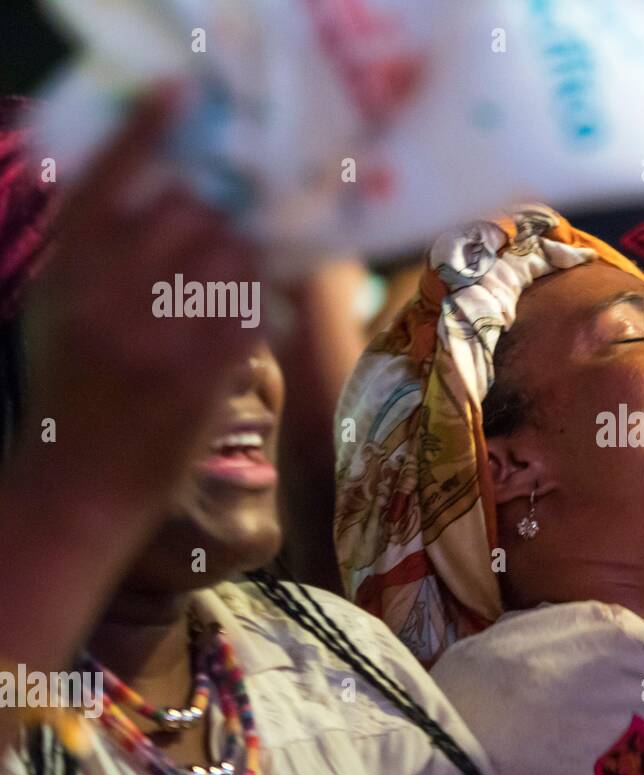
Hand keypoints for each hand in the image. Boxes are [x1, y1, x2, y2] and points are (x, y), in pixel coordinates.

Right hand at [20, 85, 263, 513]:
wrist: (81, 485)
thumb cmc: (71, 391)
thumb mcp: (57, 310)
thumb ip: (93, 252)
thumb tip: (152, 191)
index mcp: (68, 270)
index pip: (108, 179)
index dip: (148, 130)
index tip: (182, 93)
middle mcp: (111, 294)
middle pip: (192, 211)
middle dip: (220, 211)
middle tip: (235, 216)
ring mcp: (161, 334)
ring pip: (233, 256)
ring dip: (246, 257)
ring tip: (238, 272)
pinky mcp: (206, 373)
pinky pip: (253, 310)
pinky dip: (259, 304)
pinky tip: (251, 312)